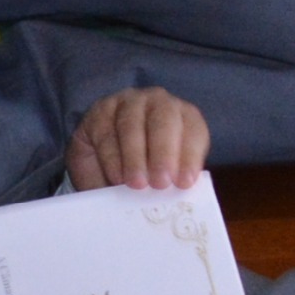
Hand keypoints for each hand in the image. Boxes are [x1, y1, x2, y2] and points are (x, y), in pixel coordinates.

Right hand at [64, 87, 209, 193]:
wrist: (106, 162)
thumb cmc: (146, 168)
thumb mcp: (166, 173)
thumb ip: (175, 178)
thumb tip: (179, 191)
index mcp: (184, 116)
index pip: (192, 130)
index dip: (190, 156)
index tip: (184, 182)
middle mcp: (158, 103)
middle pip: (164, 121)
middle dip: (163, 154)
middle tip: (160, 183)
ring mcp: (128, 102)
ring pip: (132, 126)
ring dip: (135, 158)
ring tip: (137, 184)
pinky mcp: (101, 110)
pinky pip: (107, 133)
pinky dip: (112, 158)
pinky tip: (116, 177)